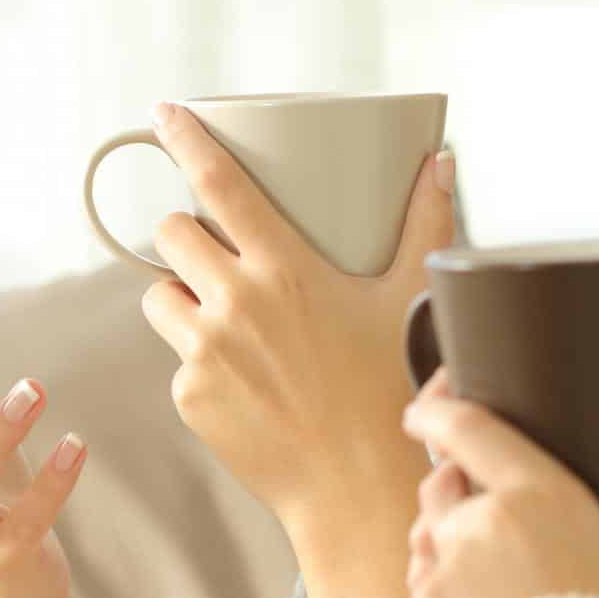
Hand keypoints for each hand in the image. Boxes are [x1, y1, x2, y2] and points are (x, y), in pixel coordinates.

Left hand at [136, 101, 455, 540]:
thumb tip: (442, 163)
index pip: (217, 183)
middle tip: (219, 249)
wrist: (356, 483)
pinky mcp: (187, 395)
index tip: (163, 114)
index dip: (185, 140)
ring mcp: (203, 351)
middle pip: (170, 232)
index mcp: (286, 268)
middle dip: (187, 232)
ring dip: (180, 293)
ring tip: (226, 315)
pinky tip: (245, 377)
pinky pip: (176, 357)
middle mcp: (235, 302)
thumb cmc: (392, 386)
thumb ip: (425, 223)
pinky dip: (198, 356)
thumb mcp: (409, 297)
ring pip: (157, 294)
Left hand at [397, 369, 598, 597]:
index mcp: (537, 497)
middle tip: (500, 536)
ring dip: (448, 558)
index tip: (425, 409)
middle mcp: (478, 528)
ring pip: (425, 549)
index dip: (437, 408)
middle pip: (442, 490)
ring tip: (500, 597)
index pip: (466, 429)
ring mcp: (439, 578)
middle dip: (460, 499)